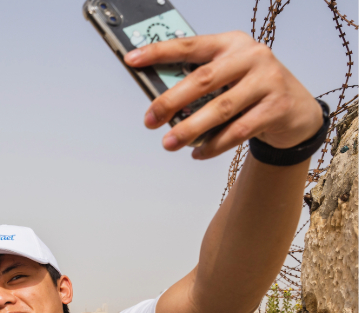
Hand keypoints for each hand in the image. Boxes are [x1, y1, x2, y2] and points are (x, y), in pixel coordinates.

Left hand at [124, 31, 322, 158]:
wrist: (296, 109)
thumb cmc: (250, 90)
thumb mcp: (227, 77)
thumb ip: (199, 83)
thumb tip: (160, 104)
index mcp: (231, 43)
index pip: (190, 45)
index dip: (159, 52)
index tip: (131, 60)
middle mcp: (251, 56)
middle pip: (202, 79)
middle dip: (170, 101)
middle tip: (149, 120)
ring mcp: (267, 80)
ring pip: (220, 108)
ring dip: (190, 129)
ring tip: (168, 143)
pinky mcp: (277, 107)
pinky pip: (237, 131)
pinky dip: (213, 145)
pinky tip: (198, 153)